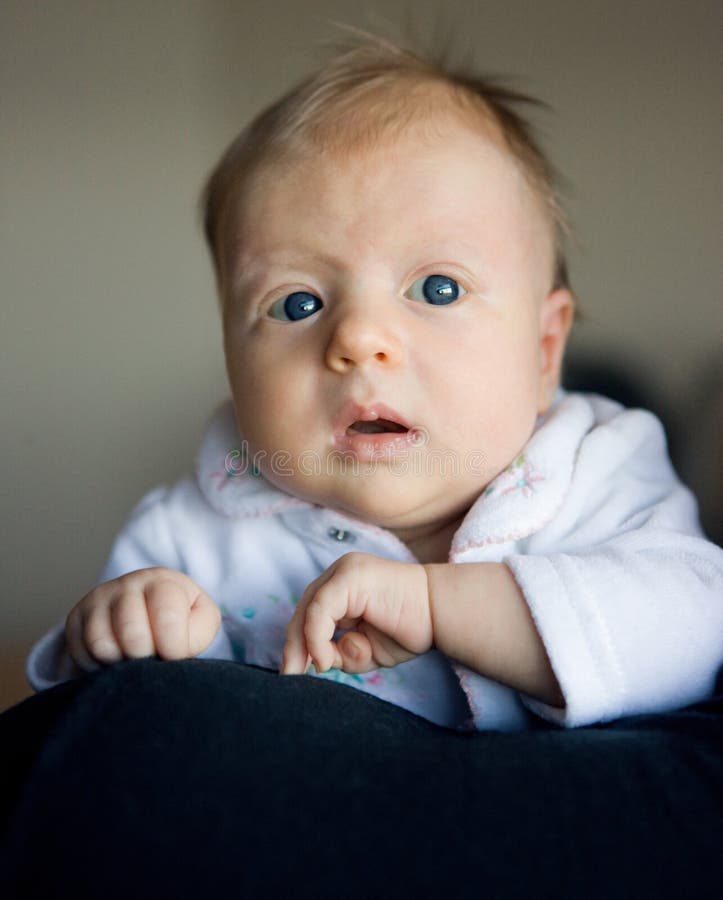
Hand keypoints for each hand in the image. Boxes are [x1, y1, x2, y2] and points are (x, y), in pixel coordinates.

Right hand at [65, 567, 220, 670]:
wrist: (147, 607)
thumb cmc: (180, 619)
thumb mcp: (201, 621)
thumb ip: (198, 632)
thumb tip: (171, 653)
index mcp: (163, 582)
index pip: (167, 618)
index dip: (174, 648)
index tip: (176, 655)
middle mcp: (128, 584)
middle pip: (132, 634)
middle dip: (146, 657)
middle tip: (153, 657)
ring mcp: (98, 598)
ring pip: (102, 644)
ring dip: (121, 662)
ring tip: (133, 657)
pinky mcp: (75, 617)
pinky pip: (81, 652)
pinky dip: (99, 665)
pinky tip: (114, 657)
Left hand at [280, 552, 431, 674]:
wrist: (442, 614)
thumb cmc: (411, 629)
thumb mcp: (367, 649)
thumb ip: (342, 653)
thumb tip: (319, 661)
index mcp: (344, 587)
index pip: (310, 614)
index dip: (299, 643)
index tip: (294, 671)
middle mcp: (341, 573)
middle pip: (304, 610)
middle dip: (295, 646)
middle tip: (290, 675)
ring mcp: (345, 572)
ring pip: (309, 610)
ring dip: (307, 644)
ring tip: (322, 667)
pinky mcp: (350, 577)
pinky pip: (320, 610)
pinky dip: (316, 638)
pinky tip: (325, 659)